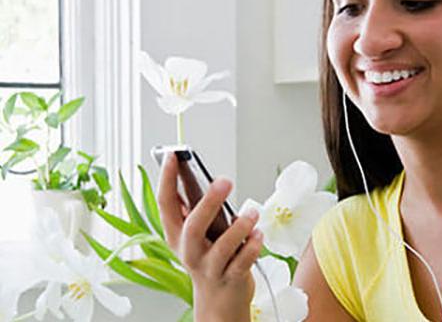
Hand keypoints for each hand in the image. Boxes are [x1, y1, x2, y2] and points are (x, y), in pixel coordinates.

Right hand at [157, 153, 263, 321]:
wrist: (218, 302)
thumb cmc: (210, 258)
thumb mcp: (197, 234)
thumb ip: (198, 209)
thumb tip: (204, 178)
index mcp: (176, 234)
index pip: (165, 203)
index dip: (167, 179)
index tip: (173, 155)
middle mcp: (188, 251)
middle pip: (193, 226)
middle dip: (208, 202)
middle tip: (225, 181)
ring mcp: (209, 267)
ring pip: (221, 248)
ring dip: (239, 228)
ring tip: (252, 213)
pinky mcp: (230, 278)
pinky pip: (242, 263)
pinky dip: (252, 247)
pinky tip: (259, 235)